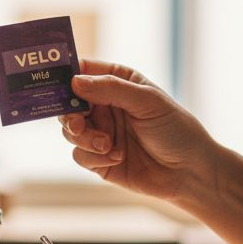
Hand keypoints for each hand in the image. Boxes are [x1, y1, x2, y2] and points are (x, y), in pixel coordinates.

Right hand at [58, 60, 216, 203]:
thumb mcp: (147, 101)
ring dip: (84, 137)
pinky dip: (94, 156)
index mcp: (117, 82)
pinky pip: (79, 154)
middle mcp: (104, 105)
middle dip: (69, 113)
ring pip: (70, 130)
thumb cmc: (176, 129)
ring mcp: (100, 132)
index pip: (82, 70)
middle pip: (67, 103)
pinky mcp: (98, 159)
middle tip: (78, 122)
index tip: (53, 83)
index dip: (65, 74)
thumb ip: (111, 89)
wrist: (189, 172)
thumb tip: (75, 82)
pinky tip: (117, 157)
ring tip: (107, 144)